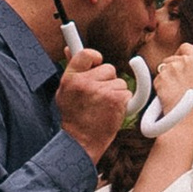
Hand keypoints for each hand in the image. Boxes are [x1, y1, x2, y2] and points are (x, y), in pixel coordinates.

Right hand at [56, 42, 131, 160]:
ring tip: (103, 107)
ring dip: (116, 93)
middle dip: (107, 80)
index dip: (95, 57)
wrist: (80, 143)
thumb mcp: (65, 91)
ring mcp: (101, 91)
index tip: (97, 62)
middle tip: (98, 96)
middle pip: (108, 68)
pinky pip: (127, 94)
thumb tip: (69, 49)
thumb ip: (72, 70)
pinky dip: (123, 103)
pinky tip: (111, 112)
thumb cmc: (74, 118)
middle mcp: (85, 82)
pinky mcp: (116, 100)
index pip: (86, 54)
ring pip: (120, 82)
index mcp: (70, 78)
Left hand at [150, 45, 192, 126]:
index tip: (179, 59)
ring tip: (173, 90)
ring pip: (163, 68)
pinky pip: (157, 78)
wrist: (183, 114)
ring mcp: (170, 69)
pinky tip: (167, 94)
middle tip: (175, 80)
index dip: (181, 53)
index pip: (186, 46)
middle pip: (171, 57)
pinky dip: (160, 85)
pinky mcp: (160, 77)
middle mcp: (183, 61)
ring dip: (165, 77)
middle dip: (171, 66)